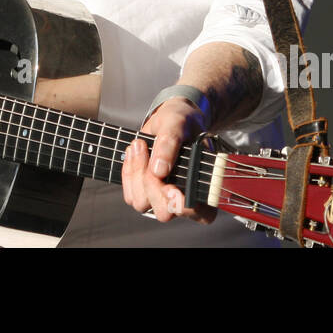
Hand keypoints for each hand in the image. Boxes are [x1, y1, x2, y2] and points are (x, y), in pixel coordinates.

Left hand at [120, 97, 215, 223]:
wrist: (168, 120)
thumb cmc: (181, 122)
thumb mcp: (177, 122)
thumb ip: (170, 142)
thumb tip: (159, 171)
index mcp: (204, 186)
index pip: (197, 213)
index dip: (180, 203)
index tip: (170, 185)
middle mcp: (184, 198)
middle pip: (164, 212)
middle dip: (150, 184)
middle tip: (146, 149)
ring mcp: (163, 198)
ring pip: (142, 204)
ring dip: (135, 173)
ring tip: (139, 144)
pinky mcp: (146, 193)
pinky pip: (130, 195)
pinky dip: (128, 172)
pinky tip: (134, 152)